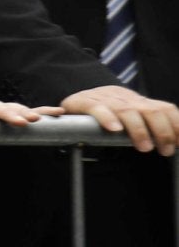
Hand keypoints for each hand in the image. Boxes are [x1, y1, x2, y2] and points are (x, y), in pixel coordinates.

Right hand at [57, 83, 178, 155]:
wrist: (78, 96)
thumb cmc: (109, 112)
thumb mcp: (133, 115)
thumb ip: (151, 124)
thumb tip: (176, 141)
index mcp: (140, 102)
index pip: (165, 109)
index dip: (176, 124)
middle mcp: (126, 99)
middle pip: (151, 110)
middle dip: (162, 131)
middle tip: (166, 150)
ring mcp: (106, 100)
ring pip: (127, 111)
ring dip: (139, 130)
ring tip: (145, 148)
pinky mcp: (85, 102)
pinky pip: (98, 109)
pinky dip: (107, 118)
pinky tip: (114, 129)